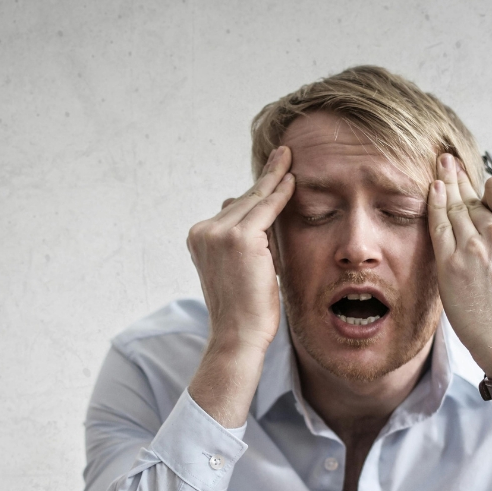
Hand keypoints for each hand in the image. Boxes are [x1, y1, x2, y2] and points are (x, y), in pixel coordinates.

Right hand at [187, 146, 294, 356]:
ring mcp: (219, 233)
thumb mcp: (238, 269)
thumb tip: (250, 214)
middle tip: (282, 154)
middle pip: (242, 201)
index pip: (232, 209)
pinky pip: (266, 209)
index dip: (253, 192)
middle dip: (264, 180)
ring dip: (274, 179)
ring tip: (287, 157)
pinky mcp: (240, 238)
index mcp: (199, 238)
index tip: (269, 173)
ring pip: (254, 202)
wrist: (238, 335)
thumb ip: (243, 242)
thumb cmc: (244, 310)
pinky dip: (280, 194)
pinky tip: (292, 180)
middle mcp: (204, 231)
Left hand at [427, 154, 491, 376]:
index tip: (479, 185)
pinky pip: (438, 226)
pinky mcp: (450, 264)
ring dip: (444, 184)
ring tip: (438, 168)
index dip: (488, 185)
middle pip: (473, 196)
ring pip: (454, 206)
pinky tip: (431, 190)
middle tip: (448, 160)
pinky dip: (434, 204)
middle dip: (459, 176)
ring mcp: (472, 248)